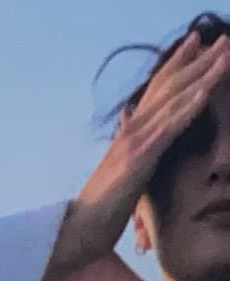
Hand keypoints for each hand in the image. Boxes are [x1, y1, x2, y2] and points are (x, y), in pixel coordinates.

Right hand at [49, 31, 229, 279]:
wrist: (79, 229)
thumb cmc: (99, 206)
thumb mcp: (116, 167)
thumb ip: (125, 141)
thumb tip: (126, 118)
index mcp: (129, 132)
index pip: (156, 90)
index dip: (177, 64)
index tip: (196, 43)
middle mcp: (132, 131)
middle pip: (168, 87)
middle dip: (197, 61)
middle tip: (222, 39)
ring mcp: (135, 144)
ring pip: (173, 103)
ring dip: (201, 77)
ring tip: (224, 56)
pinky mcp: (139, 161)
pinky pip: (168, 130)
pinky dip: (188, 109)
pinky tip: (205, 92)